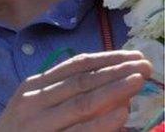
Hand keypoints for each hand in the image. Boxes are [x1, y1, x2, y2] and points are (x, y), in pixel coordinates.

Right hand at [0, 50, 151, 131]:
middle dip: (115, 71)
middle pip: (81, 82)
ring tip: (137, 80)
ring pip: (81, 103)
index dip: (106, 59)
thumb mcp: (35, 105)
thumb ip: (62, 93)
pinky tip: (120, 114)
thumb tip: (105, 81)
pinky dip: (100, 123)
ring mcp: (40, 124)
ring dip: (113, 90)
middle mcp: (35, 101)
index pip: (75, 67)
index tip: (132, 55)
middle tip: (145, 65)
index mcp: (33, 87)